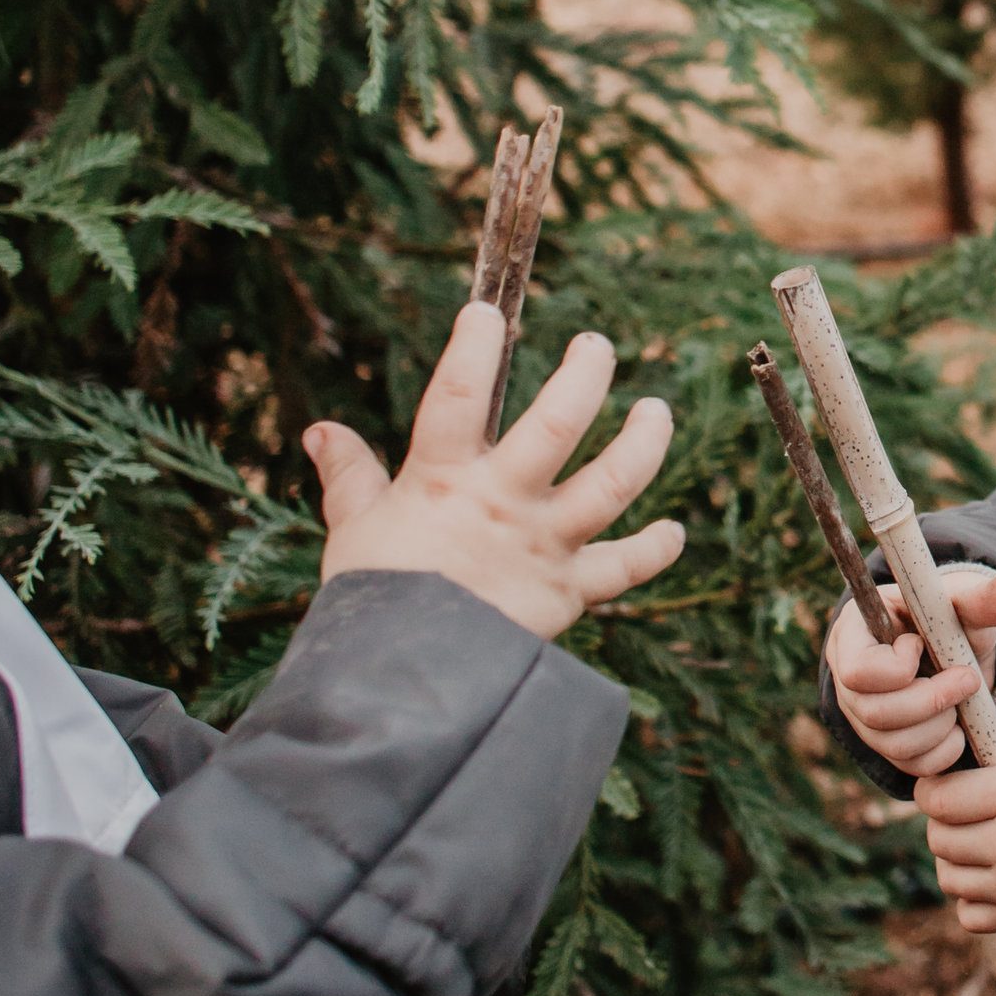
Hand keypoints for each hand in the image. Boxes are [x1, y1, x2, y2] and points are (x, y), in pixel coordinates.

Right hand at [305, 303, 683, 641]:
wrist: (405, 683)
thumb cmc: (375, 601)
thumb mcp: (355, 530)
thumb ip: (350, 476)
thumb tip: (321, 431)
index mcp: (441, 479)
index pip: (456, 394)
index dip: (473, 346)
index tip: (487, 312)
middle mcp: (502, 502)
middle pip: (558, 423)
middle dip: (586, 375)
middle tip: (598, 346)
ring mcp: (543, 545)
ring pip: (612, 482)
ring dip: (645, 442)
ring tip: (658, 410)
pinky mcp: (569, 592)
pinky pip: (626, 567)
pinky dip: (655, 549)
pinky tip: (674, 532)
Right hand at [825, 564, 995, 775]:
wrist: (956, 650)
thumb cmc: (950, 618)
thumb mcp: (966, 604)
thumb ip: (987, 596)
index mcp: (853, 635)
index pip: (858, 670)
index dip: (899, 667)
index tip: (923, 644)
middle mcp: (847, 680)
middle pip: (874, 713)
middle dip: (932, 699)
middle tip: (967, 678)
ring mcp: (863, 717)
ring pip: (893, 744)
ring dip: (941, 725)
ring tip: (961, 698)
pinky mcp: (885, 745)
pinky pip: (910, 765)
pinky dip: (944, 750)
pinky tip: (958, 724)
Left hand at [925, 719, 995, 933]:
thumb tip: (989, 736)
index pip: (938, 799)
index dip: (930, 790)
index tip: (939, 785)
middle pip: (939, 838)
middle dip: (945, 822)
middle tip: (966, 812)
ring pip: (949, 876)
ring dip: (957, 859)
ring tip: (980, 842)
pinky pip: (970, 914)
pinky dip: (973, 897)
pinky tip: (992, 876)